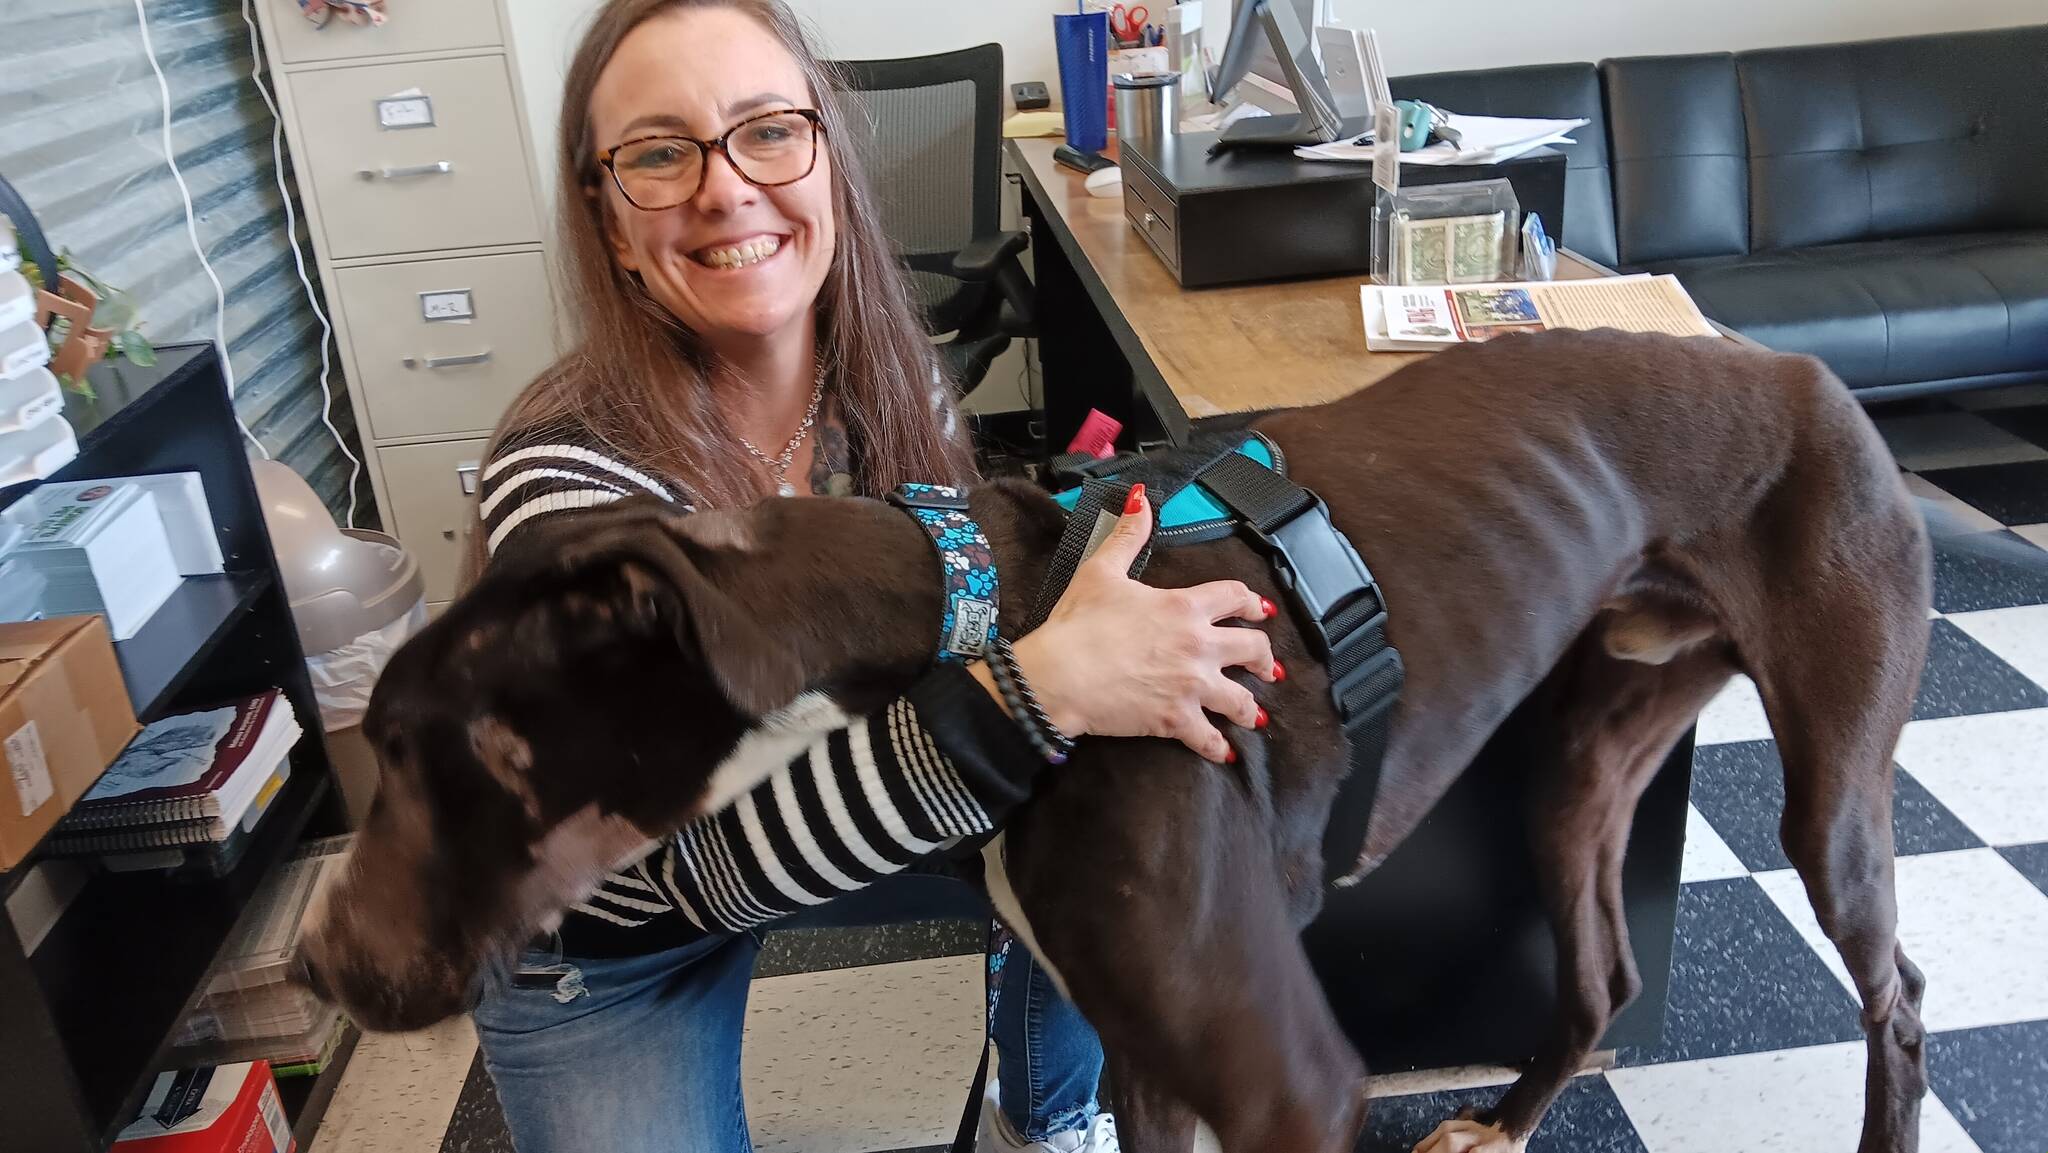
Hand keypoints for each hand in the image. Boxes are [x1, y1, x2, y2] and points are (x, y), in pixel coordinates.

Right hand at [987, 484, 1279, 762]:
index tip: (1260, 611)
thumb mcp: (1102, 570)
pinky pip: (1209, 738)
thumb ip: (1128, 535)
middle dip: (1265, 659)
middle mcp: (1199, 645)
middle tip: (1270, 668)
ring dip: (1251, 707)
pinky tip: (1226, 753)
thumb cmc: (1078, 623)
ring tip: (1257, 714)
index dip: (1252, 603)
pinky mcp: (1176, 719)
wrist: (1060, 673)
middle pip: (1252, 648)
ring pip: (1240, 699)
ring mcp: (1191, 685)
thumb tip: (1139, 499)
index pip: (1234, 598)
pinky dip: (1219, 747)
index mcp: (1184, 606)